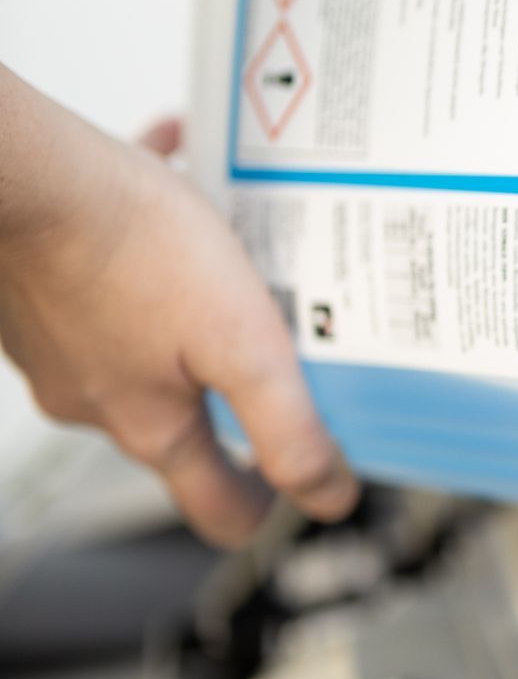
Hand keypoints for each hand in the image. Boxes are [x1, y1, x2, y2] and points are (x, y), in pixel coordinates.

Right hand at [0, 70, 357, 545]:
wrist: (27, 170)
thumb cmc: (130, 244)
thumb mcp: (242, 343)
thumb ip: (286, 426)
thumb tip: (326, 496)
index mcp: (150, 424)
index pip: (216, 507)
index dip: (266, 503)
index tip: (299, 477)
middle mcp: (95, 398)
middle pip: (184, 417)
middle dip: (236, 386)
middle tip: (282, 340)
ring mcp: (58, 346)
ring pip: (143, 340)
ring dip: (189, 309)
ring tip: (230, 253)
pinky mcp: (35, 292)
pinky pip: (105, 282)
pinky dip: (143, 251)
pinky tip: (174, 192)